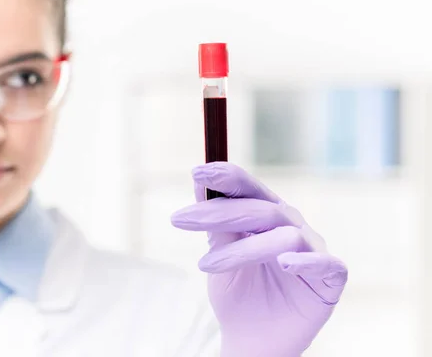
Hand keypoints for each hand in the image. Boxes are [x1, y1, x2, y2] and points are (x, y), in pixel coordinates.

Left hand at [171, 162, 347, 356]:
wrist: (252, 341)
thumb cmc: (238, 294)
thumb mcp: (219, 257)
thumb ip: (215, 225)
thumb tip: (200, 182)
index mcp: (266, 215)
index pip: (248, 188)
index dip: (226, 177)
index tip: (197, 171)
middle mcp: (292, 226)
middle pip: (262, 209)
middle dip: (219, 212)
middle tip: (181, 220)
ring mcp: (313, 251)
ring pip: (285, 236)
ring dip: (244, 248)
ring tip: (206, 265)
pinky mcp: (330, 280)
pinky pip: (325, 264)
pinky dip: (306, 262)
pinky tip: (285, 264)